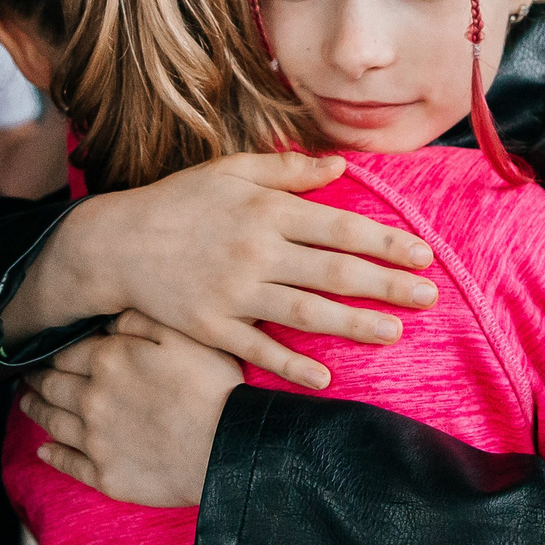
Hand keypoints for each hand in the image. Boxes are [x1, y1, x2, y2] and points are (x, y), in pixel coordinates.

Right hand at [14, 151, 437, 389]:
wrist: (116, 243)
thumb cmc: (179, 202)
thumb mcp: (230, 170)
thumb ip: (287, 169)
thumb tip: (341, 166)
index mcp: (266, 210)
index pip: (340, 227)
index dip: (386, 242)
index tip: (423, 254)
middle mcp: (256, 251)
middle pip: (334, 271)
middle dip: (386, 285)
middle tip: (428, 297)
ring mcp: (233, 292)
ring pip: (305, 312)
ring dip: (353, 325)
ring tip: (394, 333)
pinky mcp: (211, 326)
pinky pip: (258, 350)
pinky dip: (290, 366)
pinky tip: (324, 378)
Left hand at [20, 310, 238, 505]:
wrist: (228, 448)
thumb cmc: (213, 388)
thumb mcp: (183, 336)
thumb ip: (140, 322)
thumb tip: (108, 323)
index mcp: (108, 362)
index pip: (66, 352)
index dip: (54, 351)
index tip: (46, 351)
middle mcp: (91, 400)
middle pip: (52, 385)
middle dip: (37, 378)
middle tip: (28, 375)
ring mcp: (95, 440)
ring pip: (52, 422)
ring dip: (35, 409)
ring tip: (26, 403)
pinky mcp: (105, 474)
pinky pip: (68, 464)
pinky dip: (51, 455)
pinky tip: (44, 450)